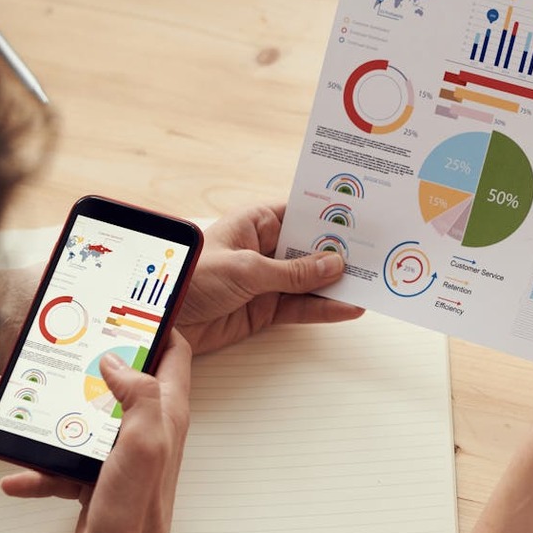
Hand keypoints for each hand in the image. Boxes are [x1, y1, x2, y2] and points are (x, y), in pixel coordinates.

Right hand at [0, 331, 192, 532]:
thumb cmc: (139, 509)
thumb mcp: (145, 440)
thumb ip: (138, 394)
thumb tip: (117, 360)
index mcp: (166, 412)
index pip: (173, 354)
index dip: (156, 328)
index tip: (127, 310)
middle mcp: (146, 428)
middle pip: (118, 380)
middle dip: (87, 365)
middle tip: (60, 350)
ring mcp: (119, 452)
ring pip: (82, 418)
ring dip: (50, 412)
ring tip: (19, 404)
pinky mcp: (94, 477)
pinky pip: (61, 462)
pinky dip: (38, 467)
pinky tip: (18, 473)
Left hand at [177, 203, 363, 353]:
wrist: (157, 318)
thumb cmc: (187, 278)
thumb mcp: (245, 269)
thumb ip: (292, 271)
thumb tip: (331, 264)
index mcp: (254, 223)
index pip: (300, 214)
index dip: (328, 216)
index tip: (360, 218)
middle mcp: (262, 249)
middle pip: (310, 249)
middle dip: (340, 252)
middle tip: (374, 254)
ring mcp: (265, 281)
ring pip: (310, 280)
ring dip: (337, 283)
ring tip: (370, 283)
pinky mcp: (264, 310)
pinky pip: (301, 307)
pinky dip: (324, 309)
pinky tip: (348, 308)